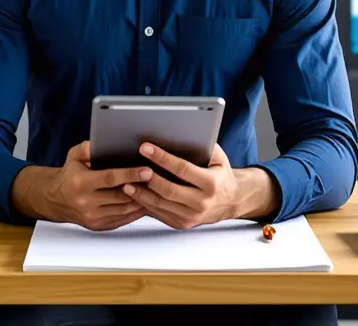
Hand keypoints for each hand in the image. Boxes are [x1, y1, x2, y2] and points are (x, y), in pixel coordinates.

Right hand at [37, 141, 152, 230]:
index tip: (147, 170)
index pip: (111, 178)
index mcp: (81, 183)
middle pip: (121, 196)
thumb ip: (86, 148)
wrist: (56, 200)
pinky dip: (136, 211)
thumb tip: (98, 143)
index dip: (131, 174)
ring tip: (157, 191)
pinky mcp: (99, 226)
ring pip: (125, 210)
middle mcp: (87, 202)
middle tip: (159, 180)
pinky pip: (123, 219)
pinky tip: (146, 202)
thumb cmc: (69, 175)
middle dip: (142, 188)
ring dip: (142, 201)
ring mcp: (93, 217)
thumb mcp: (73, 156)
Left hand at [123, 143, 276, 228]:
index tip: (145, 147)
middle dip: (148, 177)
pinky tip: (135, 195)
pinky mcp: (182, 224)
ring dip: (141, 194)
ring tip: (126, 183)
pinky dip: (145, 204)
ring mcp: (191, 216)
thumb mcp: (219, 158)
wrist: (231, 201)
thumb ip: (205, 146)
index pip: (182, 169)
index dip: (162, 158)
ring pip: (161, 205)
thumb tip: (185, 132)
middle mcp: (202, 202)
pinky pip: (160, 214)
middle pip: (168, 190)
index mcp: (211, 183)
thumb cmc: (220, 174)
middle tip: (131, 166)